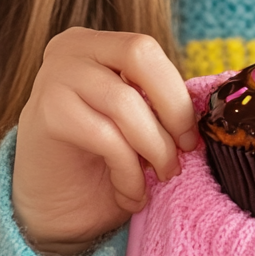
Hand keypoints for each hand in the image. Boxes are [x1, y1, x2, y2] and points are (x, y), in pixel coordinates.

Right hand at [13, 27, 196, 255]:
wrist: (54, 210)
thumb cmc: (105, 165)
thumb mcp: (140, 126)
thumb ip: (161, 105)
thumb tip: (209, 105)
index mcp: (98, 46)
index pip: (147, 50)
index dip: (177, 94)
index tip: (191, 138)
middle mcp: (71, 50)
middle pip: (137, 54)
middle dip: (172, 108)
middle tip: (182, 153)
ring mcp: (52, 77)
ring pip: (124, 102)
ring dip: (154, 148)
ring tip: (160, 178)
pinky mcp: (45, 114)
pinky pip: (105, 137)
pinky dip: (128, 173)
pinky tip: (131, 194)